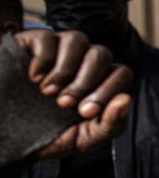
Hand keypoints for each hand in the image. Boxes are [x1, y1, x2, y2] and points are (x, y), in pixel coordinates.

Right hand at [16, 30, 132, 158]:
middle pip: (101, 53)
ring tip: (47, 92)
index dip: (108, 90)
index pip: (121, 73)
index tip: (84, 112)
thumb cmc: (47, 135)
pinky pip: (47, 37)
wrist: (5, 137)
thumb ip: (110, 124)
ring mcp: (58, 51)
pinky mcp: (32, 43)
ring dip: (66, 69)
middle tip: (63, 104)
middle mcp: (83, 62)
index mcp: (100, 83)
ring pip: (78, 39)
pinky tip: (33, 78)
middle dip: (85, 82)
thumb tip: (126, 99)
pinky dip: (43, 59)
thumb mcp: (82, 140)